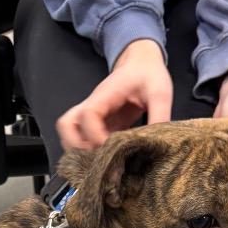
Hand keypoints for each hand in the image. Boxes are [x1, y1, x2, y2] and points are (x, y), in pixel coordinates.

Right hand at [57, 40, 172, 150]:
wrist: (142, 65)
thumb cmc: (149, 75)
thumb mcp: (160, 93)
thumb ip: (159, 116)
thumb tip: (157, 144)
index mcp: (105, 96)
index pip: (88, 116)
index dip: (96, 136)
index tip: (112, 148)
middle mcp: (92, 106)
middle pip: (66, 125)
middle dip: (77, 146)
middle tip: (99, 159)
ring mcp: (92, 116)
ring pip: (68, 133)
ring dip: (77, 150)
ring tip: (99, 162)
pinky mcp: (97, 126)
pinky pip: (81, 139)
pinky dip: (85, 151)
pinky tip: (104, 159)